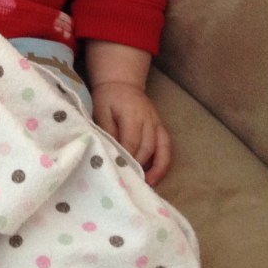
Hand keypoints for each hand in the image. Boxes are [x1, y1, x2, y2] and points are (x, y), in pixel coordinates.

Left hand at [84, 39, 171, 185]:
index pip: (131, 142)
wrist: (121, 82)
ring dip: (154, 169)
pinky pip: (167, 147)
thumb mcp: (100, 111)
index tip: (119, 171)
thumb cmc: (107, 98)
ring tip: (145, 184)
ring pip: (160, 149)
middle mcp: (149, 120)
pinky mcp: (161, 127)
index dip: (126, 158)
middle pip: (147, 148)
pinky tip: (155, 176)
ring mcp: (157, 123)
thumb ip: (107, 130)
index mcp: (132, 114)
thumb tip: (111, 152)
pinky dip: (163, 163)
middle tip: (129, 181)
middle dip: (138, 166)